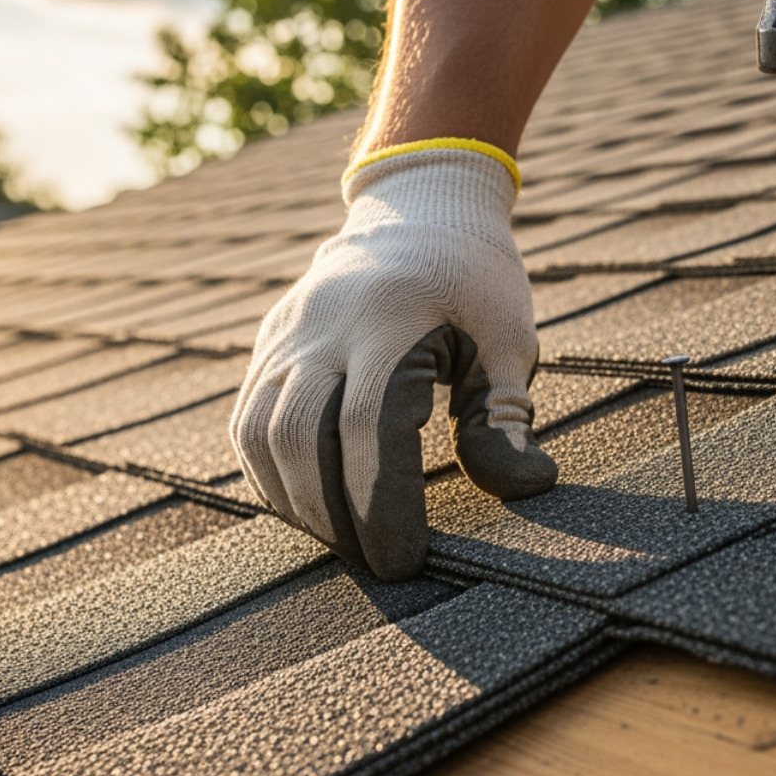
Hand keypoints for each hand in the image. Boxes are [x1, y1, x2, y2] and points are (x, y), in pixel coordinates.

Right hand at [231, 146, 556, 579]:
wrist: (420, 210)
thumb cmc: (476, 283)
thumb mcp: (509, 340)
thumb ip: (505, 416)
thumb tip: (528, 487)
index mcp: (393, 319)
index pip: (370, 428)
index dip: (382, 505)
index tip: (405, 559)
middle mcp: (324, 325)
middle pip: (302, 438)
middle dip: (336, 517)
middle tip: (378, 566)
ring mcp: (286, 333)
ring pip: (261, 434)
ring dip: (298, 503)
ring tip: (346, 542)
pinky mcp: (268, 343)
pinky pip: (247, 420)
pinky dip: (271, 475)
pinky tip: (310, 505)